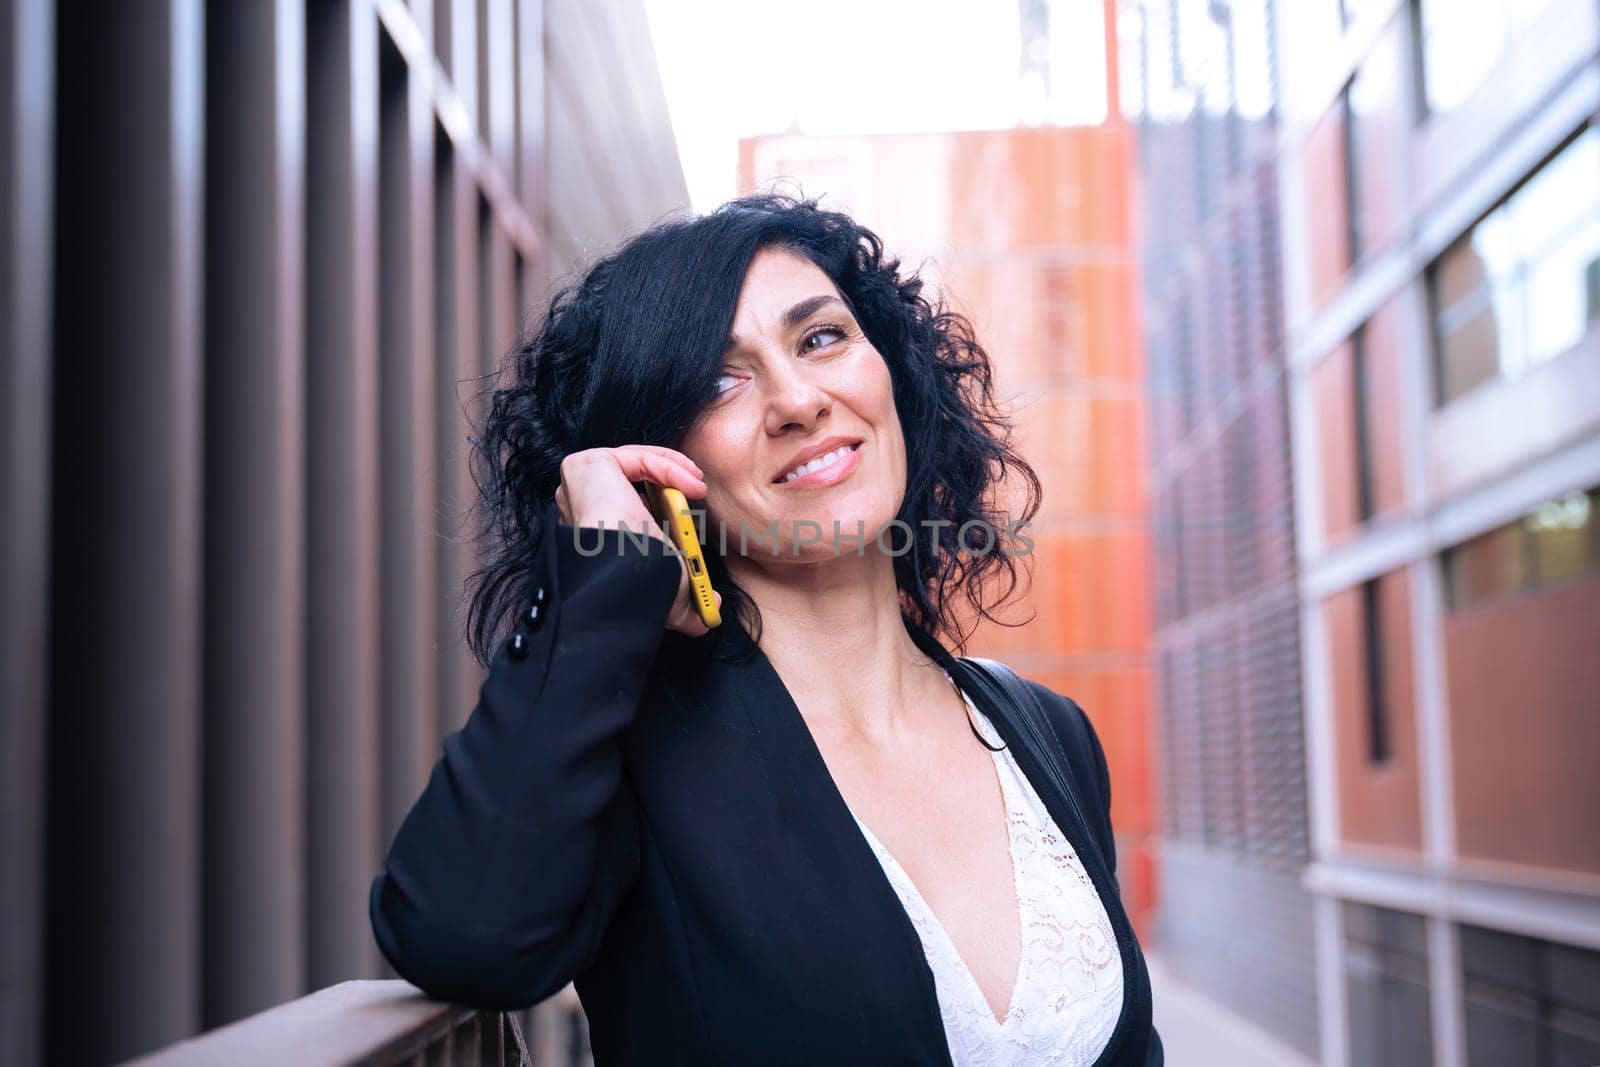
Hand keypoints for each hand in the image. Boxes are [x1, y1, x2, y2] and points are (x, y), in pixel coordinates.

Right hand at [554, 445, 722, 635]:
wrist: (629, 575)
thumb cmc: (643, 586)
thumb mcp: (672, 590)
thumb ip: (691, 599)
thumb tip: (714, 606)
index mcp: (596, 532)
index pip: (630, 505)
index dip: (664, 504)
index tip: (693, 510)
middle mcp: (582, 507)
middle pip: (634, 480)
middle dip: (671, 485)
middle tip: (699, 492)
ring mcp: (581, 484)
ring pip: (636, 464)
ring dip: (675, 471)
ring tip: (699, 486)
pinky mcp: (589, 465)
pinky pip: (638, 458)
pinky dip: (670, 468)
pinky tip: (693, 485)